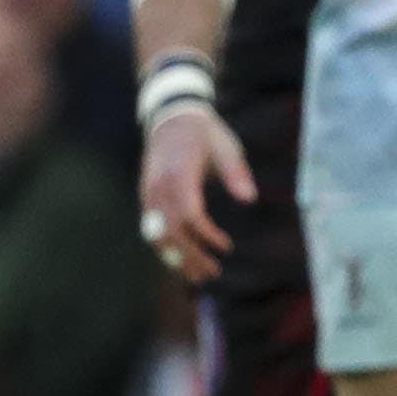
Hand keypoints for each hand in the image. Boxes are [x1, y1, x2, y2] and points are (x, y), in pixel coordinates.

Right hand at [140, 105, 254, 286]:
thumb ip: (236, 173)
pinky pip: (152, 228)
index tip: (226, 247)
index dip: (207, 235)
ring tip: (197, 276)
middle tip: (213, 273)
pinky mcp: (146, 197)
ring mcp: (148, 193)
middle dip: (191, 256)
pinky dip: (165, 247)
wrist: (172, 119)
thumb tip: (250, 199)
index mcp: (180, 175)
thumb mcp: (227, 148)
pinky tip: (181, 261)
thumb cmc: (206, 135)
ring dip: (176, 258)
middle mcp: (159, 187)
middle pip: (172, 231)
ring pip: (157, 234)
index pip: (191, 215)